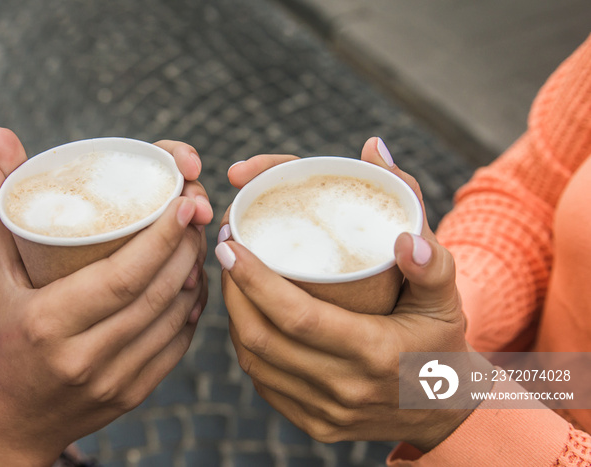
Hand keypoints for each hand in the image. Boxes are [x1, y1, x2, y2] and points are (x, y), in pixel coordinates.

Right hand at [0, 129, 209, 465]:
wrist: (17, 420)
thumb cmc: (7, 341)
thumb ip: (2, 214)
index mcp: (48, 322)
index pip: (122, 277)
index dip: (161, 238)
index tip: (184, 202)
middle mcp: (84, 356)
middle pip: (157, 293)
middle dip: (186, 247)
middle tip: (196, 211)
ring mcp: (115, 379)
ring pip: (175, 317)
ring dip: (194, 274)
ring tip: (195, 241)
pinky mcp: (136, 393)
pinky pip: (179, 344)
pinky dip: (192, 309)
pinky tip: (192, 283)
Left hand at [217, 139, 470, 451]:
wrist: (444, 410)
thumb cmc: (441, 342)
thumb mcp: (446, 300)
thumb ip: (431, 264)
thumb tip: (403, 237)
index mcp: (374, 353)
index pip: (297, 316)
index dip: (255, 280)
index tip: (231, 245)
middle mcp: (345, 389)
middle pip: (262, 338)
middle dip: (233, 290)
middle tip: (226, 249)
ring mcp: (326, 412)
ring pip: (255, 361)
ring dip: (235, 315)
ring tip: (231, 276)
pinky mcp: (315, 423)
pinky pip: (265, 382)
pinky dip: (248, 345)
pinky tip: (247, 315)